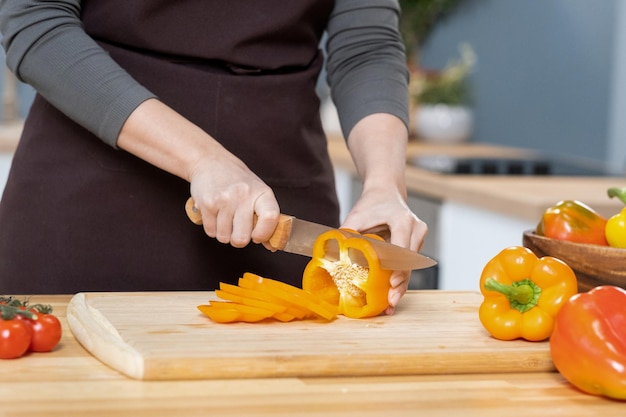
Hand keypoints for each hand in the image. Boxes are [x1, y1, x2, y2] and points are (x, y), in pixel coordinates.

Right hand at [117, 98, 280, 247]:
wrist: (211, 162)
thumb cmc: (238, 181)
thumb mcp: (257, 193)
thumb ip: (266, 218)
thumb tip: (273, 245)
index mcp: (261, 192)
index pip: (270, 218)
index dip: (264, 234)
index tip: (257, 237)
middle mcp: (244, 195)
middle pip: (242, 237)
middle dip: (239, 240)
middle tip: (238, 230)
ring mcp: (224, 199)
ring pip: (224, 237)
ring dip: (224, 233)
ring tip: (225, 218)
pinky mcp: (207, 203)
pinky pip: (211, 232)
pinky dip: (213, 228)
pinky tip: (215, 215)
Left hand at [341, 187, 427, 314]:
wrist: (386, 193)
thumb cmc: (371, 204)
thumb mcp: (356, 216)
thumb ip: (347, 234)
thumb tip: (332, 255)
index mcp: (403, 220)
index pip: (402, 248)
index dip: (397, 267)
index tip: (392, 282)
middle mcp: (416, 229)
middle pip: (409, 262)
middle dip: (400, 283)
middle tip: (390, 302)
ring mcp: (418, 237)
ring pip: (410, 267)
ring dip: (401, 285)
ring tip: (390, 304)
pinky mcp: (416, 245)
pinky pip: (408, 265)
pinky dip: (400, 279)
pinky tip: (392, 295)